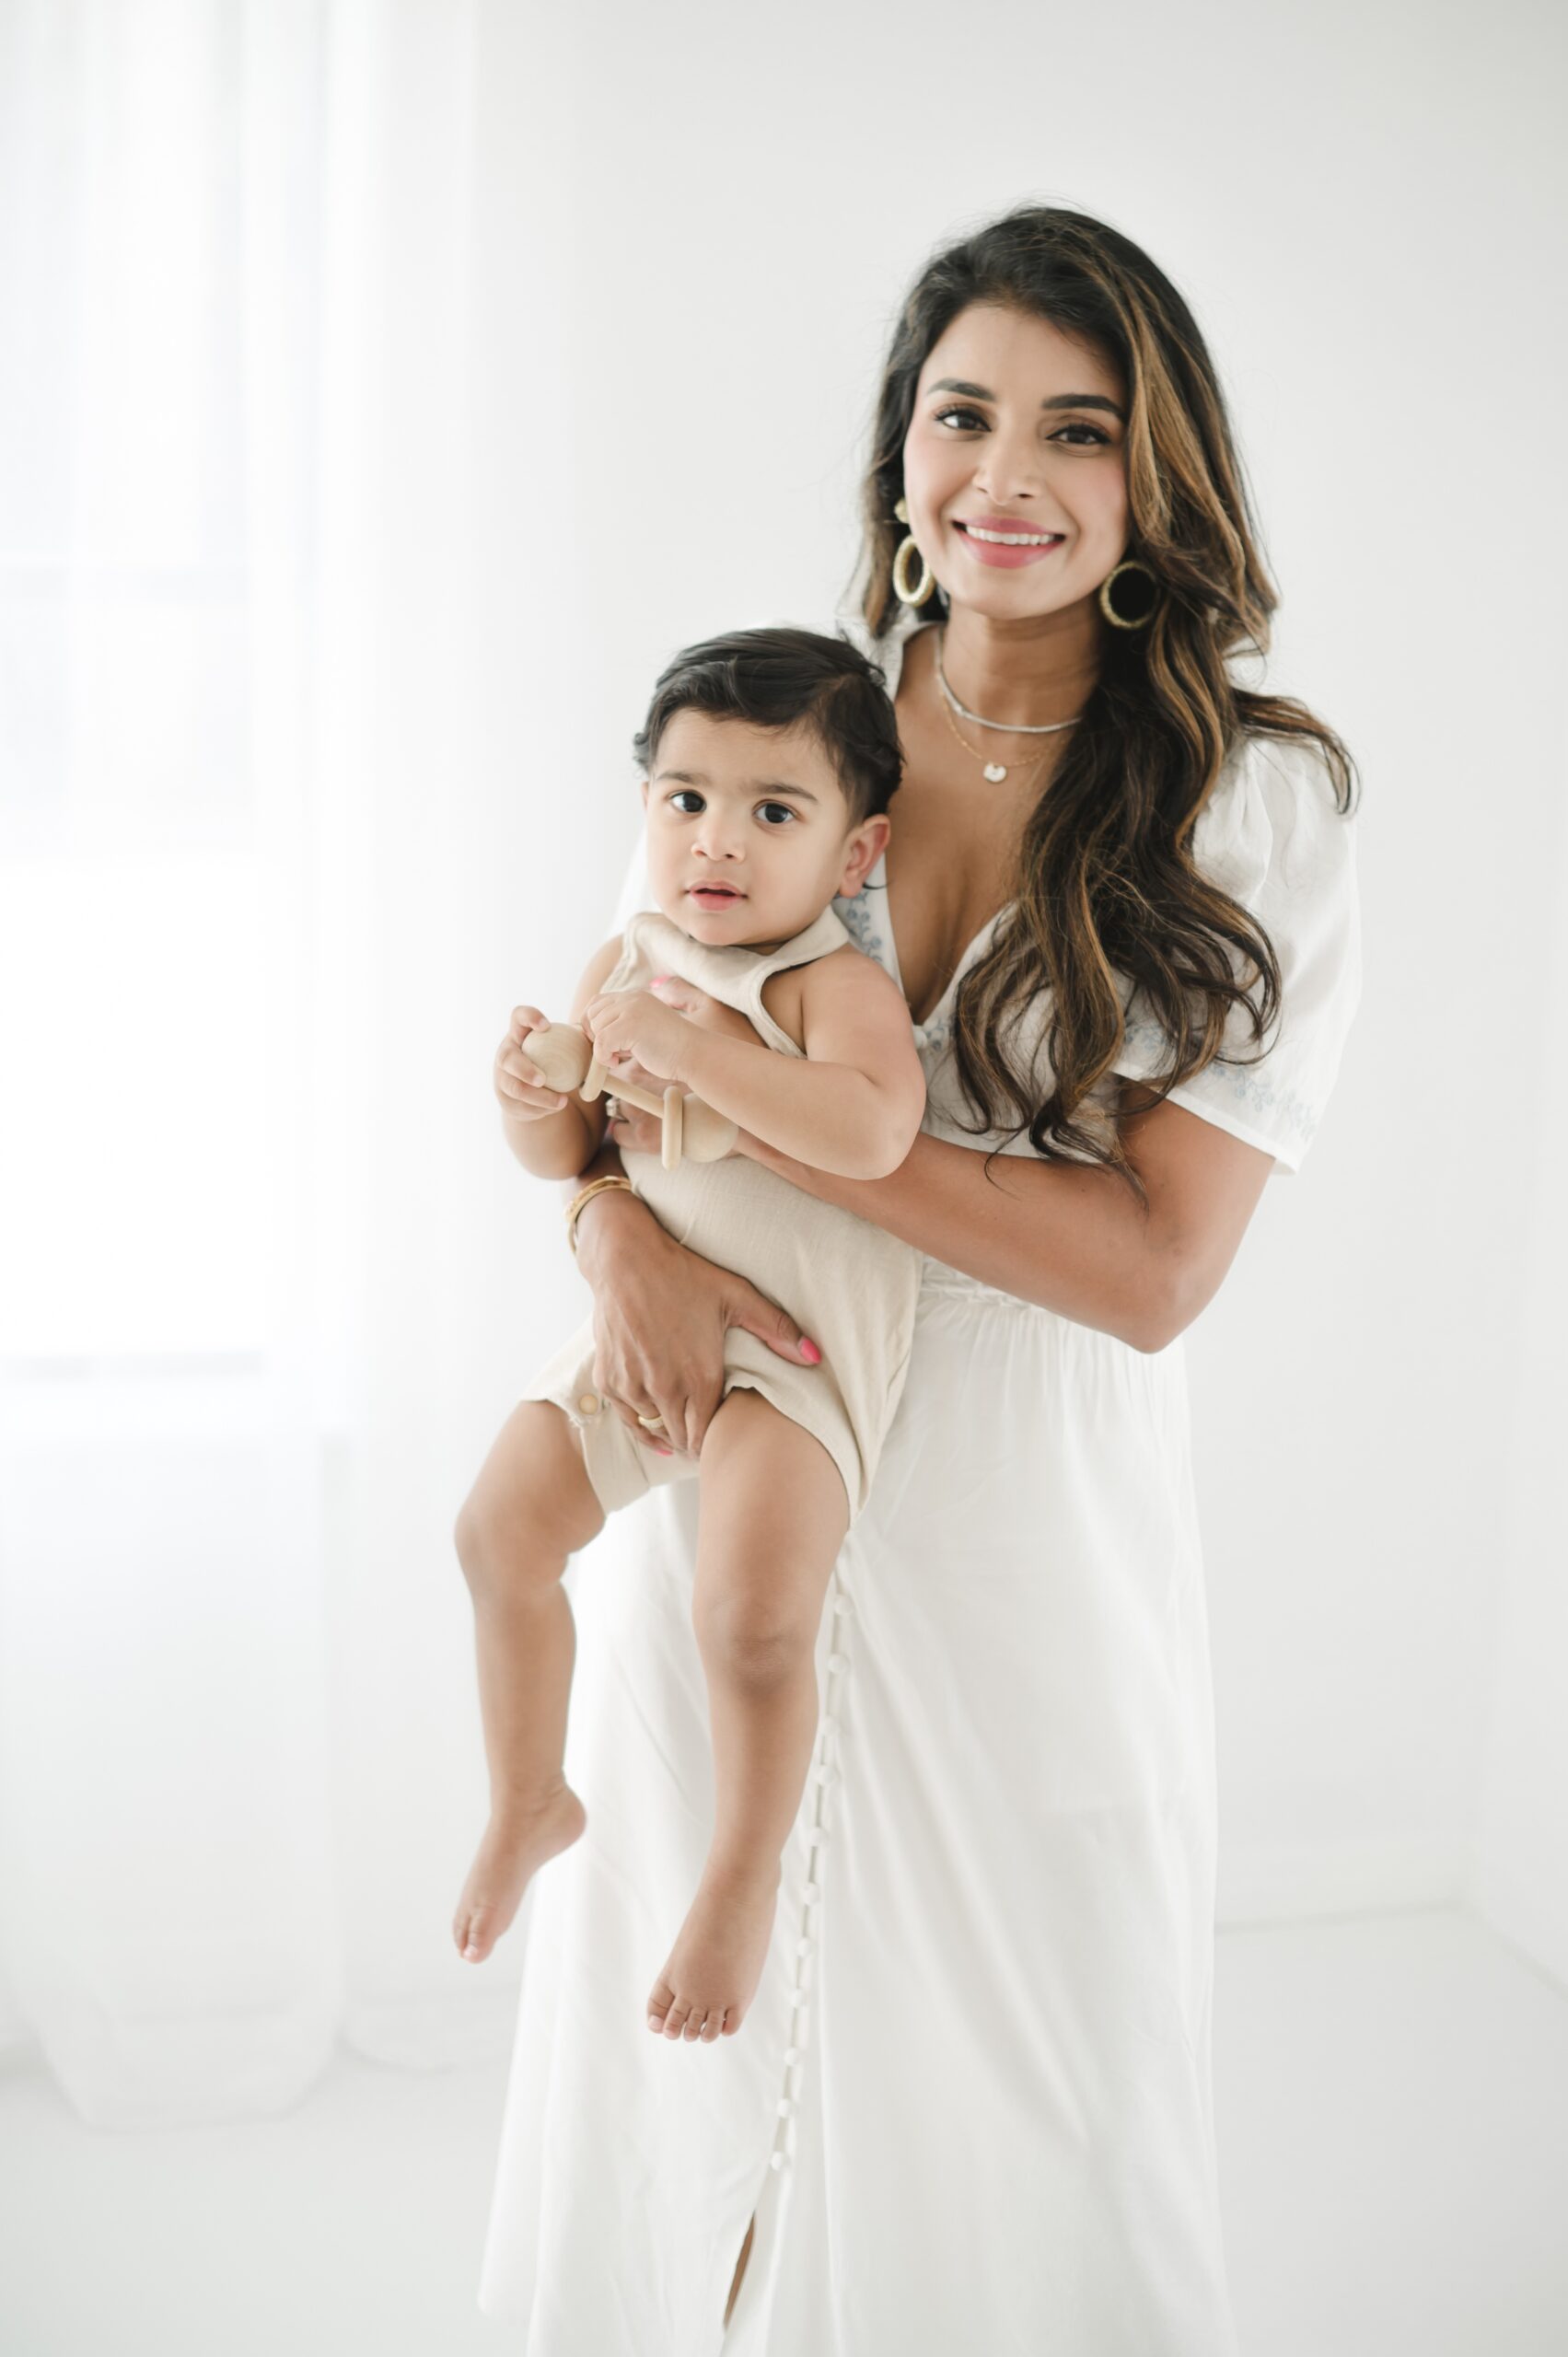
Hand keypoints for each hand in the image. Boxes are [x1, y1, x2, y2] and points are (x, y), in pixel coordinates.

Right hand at [493, 1005, 571, 1122]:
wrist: (533, 1089)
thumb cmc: (553, 1061)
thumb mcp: (560, 1048)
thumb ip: (575, 1040)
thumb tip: (600, 1040)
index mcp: (520, 1033)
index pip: (519, 1016)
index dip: (529, 1017)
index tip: (546, 1026)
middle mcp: (506, 1053)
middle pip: (507, 1058)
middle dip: (524, 1069)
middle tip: (543, 1079)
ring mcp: (502, 1077)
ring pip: (514, 1088)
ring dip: (538, 1097)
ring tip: (562, 1101)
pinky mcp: (505, 1098)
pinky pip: (522, 1106)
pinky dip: (541, 1109)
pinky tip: (556, 1107)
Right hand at [575, 1200, 821, 1457]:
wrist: (626, 1260)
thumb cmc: (683, 1275)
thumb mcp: (736, 1296)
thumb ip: (777, 1329)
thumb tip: (815, 1357)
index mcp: (698, 1376)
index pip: (706, 1437)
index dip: (714, 1446)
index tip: (723, 1444)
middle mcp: (663, 1388)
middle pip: (680, 1439)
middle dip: (694, 1444)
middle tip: (707, 1444)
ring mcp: (632, 1386)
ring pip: (653, 1430)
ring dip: (667, 1431)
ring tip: (682, 1431)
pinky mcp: (609, 1379)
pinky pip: (627, 1418)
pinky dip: (640, 1423)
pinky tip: (653, 1425)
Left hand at [581, 986, 699, 1087]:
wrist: (694, 1054)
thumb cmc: (669, 1049)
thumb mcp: (641, 1029)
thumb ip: (620, 1025)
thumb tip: (590, 1033)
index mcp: (634, 997)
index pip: (597, 1002)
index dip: (593, 1024)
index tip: (603, 1043)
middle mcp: (631, 998)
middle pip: (592, 1014)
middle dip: (596, 1036)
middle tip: (613, 1052)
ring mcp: (632, 1009)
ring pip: (595, 1028)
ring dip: (602, 1048)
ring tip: (619, 1057)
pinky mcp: (631, 1025)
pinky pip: (601, 1042)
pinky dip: (603, 1057)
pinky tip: (618, 1063)